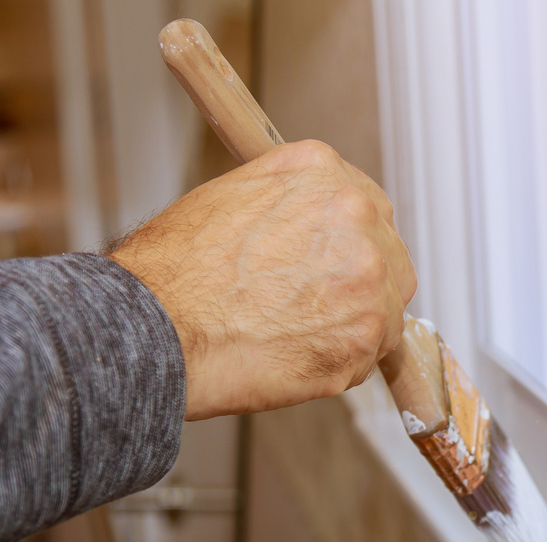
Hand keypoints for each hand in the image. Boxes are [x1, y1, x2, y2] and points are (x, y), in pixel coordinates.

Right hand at [109, 140, 417, 419]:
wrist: (156, 327)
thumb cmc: (175, 272)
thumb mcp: (231, 197)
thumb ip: (291, 205)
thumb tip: (313, 230)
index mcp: (322, 172)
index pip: (368, 209)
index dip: (350, 244)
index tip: (334, 265)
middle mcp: (355, 214)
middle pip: (390, 257)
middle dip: (360, 286)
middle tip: (315, 309)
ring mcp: (368, 276)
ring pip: (387, 309)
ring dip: (353, 327)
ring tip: (295, 337)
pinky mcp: (366, 335)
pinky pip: (370, 355)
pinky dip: (341, 363)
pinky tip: (294, 357)